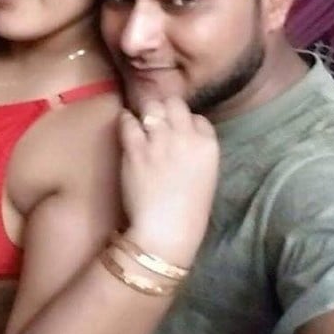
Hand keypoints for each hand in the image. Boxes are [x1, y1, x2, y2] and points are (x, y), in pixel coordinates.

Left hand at [119, 97, 218, 267]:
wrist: (166, 230)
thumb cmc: (189, 212)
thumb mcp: (206, 177)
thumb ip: (196, 153)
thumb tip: (183, 140)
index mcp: (208, 145)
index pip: (198, 118)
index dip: (185, 122)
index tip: (177, 131)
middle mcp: (185, 137)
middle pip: (174, 104)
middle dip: (165, 108)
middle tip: (156, 118)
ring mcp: (159, 141)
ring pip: (151, 107)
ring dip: (145, 111)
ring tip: (140, 119)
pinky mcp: (136, 149)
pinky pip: (128, 122)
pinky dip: (126, 121)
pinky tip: (126, 124)